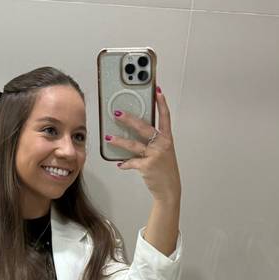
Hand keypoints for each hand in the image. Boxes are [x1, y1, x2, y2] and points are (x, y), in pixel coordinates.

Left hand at [106, 88, 181, 203]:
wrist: (169, 188)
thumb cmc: (164, 168)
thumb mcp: (163, 151)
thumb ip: (152, 141)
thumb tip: (134, 131)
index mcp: (167, 138)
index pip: (165, 117)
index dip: (162, 103)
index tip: (157, 91)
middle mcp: (162, 144)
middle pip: (144, 128)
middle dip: (129, 119)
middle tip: (117, 113)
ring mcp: (155, 155)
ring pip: (133, 145)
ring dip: (119, 141)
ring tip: (109, 137)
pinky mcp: (147, 166)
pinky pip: (131, 162)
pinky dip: (124, 163)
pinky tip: (119, 163)